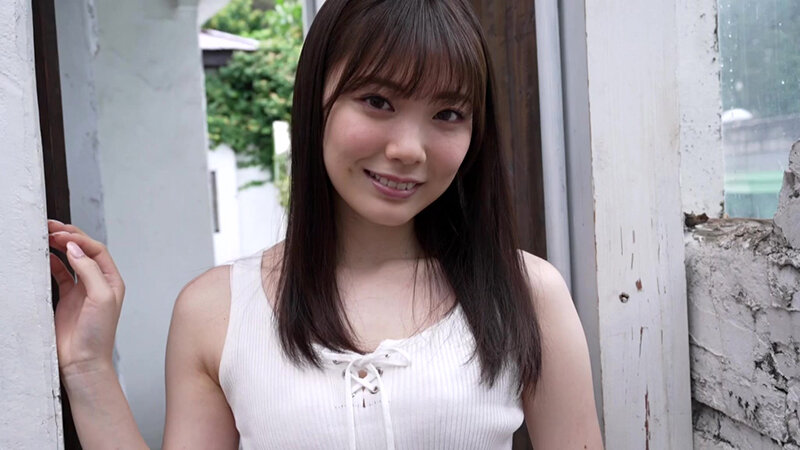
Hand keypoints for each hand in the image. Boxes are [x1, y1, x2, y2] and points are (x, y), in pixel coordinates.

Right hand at [48, 220, 124, 379]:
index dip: (79, 239)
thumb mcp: (101, 297)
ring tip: (45, 236)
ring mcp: (81, 290)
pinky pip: (59, 274)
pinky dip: (51, 263)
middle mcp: (98, 282)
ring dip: (59, 247)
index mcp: (112, 280)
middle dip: (69, 236)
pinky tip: (44, 256)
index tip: (62, 234)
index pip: (96, 250)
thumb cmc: (98, 334)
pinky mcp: (66, 299)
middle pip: (83, 251)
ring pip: (70, 260)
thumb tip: (74, 248)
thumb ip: (88, 271)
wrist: (83, 362)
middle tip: (50, 227)